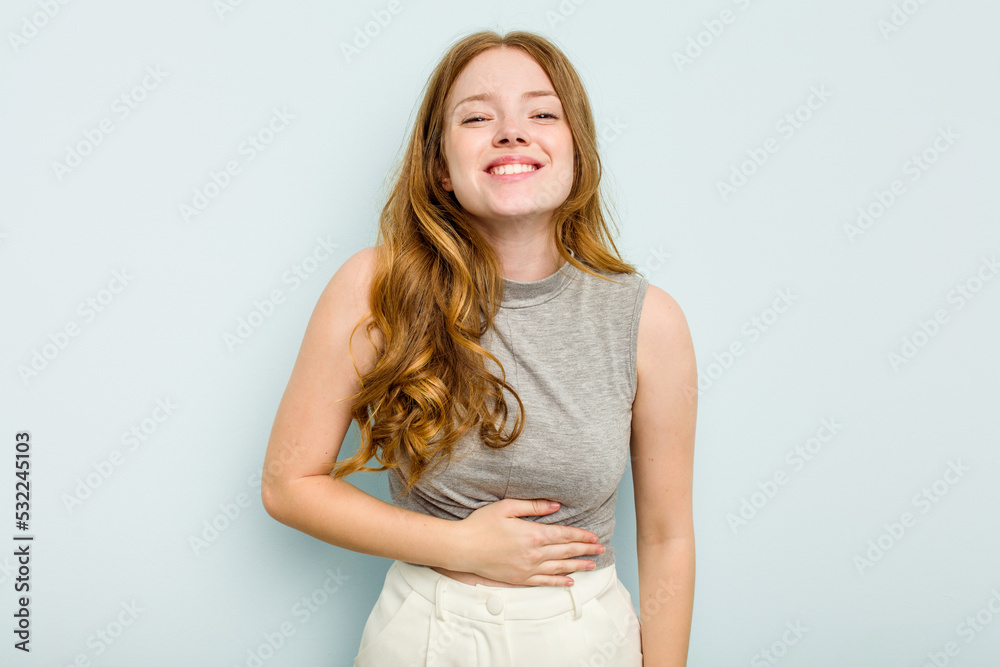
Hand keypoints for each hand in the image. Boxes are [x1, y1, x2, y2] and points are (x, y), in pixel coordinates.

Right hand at [449, 498, 603, 585]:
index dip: (582, 536)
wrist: (462, 548)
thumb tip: (557, 505)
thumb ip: (534, 506)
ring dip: (578, 566)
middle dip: (585, 550)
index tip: (594, 536)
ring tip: (592, 565)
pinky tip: (570, 582)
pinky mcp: (519, 579)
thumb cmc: (481, 524)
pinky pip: (544, 582)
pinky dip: (559, 582)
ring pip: (559, 568)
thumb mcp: (507, 507)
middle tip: (600, 549)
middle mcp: (534, 554)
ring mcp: (527, 569)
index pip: (564, 535)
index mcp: (533, 534)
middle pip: (566, 552)